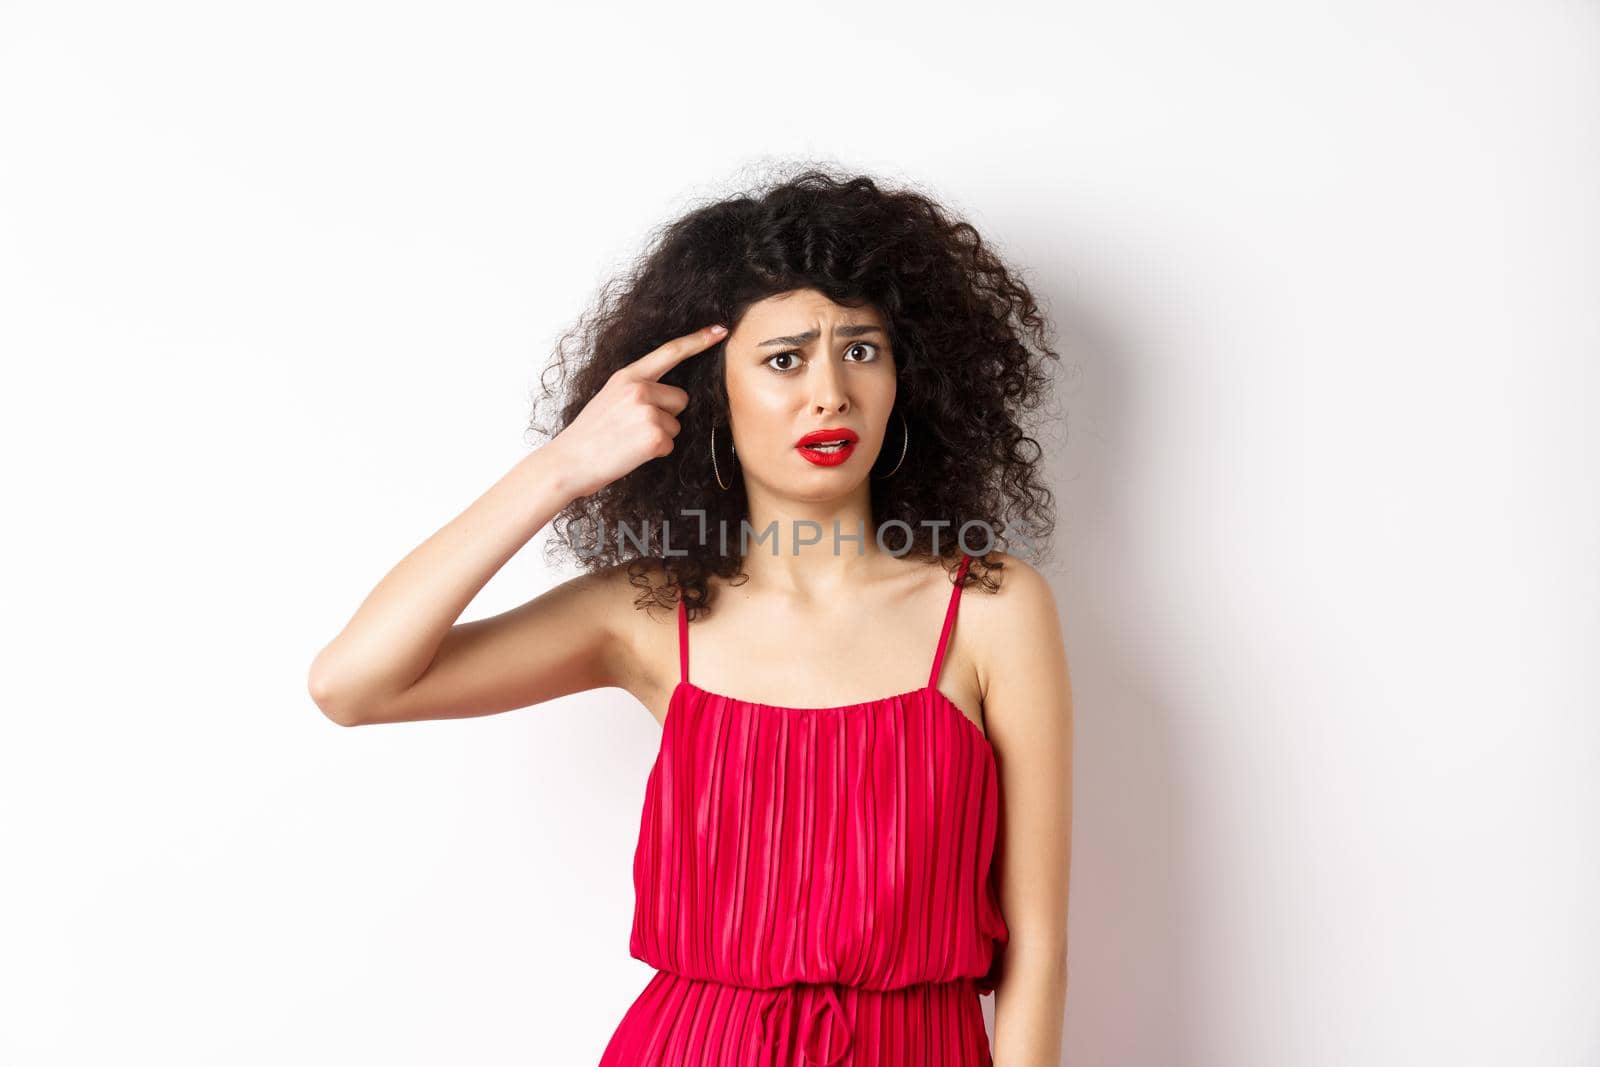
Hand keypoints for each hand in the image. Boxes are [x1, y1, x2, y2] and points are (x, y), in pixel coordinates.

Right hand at [550, 323, 727, 498]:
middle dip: (667, 414)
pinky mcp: (655, 437)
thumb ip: (637, 388)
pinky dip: (656, 452)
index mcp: (628, 376)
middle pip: (681, 398)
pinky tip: (632, 452)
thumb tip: (668, 394)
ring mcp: (647, 412)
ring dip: (660, 435)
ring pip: (676, 424)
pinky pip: (671, 444)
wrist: (569, 462)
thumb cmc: (590, 434)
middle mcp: (639, 389)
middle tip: (634, 427)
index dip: (698, 341)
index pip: (670, 352)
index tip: (720, 331)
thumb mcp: (609, 397)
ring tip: (630, 440)